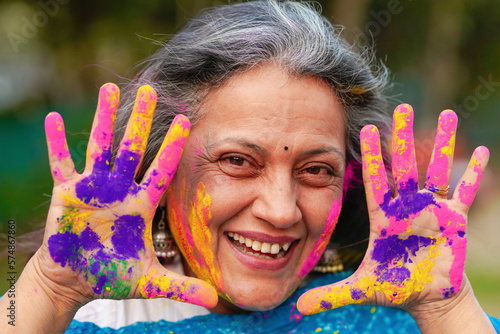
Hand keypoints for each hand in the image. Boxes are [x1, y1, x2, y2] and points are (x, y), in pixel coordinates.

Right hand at [34, 83, 216, 307]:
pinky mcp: (67, 193)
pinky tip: (56, 118)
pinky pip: (61, 164)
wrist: (77, 279)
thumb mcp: (150, 281)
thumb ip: (181, 287)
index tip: (185, 119)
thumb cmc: (112, 274)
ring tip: (110, 89)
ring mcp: (93, 188)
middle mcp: (120, 189)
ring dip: (104, 119)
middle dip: (141, 120)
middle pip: (132, 147)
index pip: (161, 170)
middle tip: (151, 89)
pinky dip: (58, 143)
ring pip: (100, 147)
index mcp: (141, 204)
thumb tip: (215, 300)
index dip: (172, 146)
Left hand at [297, 104, 488, 314]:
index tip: (367, 128)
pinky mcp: (455, 220)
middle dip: (403, 138)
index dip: (373, 156)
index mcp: (384, 217)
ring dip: (443, 144)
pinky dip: (472, 173)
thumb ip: (331, 295)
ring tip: (448, 115)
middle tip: (402, 107)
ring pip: (436, 171)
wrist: (427, 296)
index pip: (376, 180)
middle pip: (405, 166)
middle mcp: (407, 207)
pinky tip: (479, 151)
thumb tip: (297, 307)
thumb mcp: (362, 290)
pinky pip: (465, 192)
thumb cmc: (396, 288)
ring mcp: (432, 210)